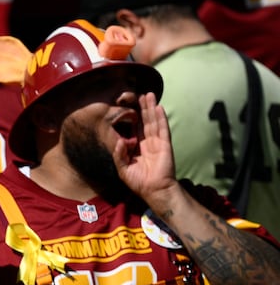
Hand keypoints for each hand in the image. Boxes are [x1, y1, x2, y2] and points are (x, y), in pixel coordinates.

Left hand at [114, 92, 178, 208]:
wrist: (154, 190)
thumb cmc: (139, 182)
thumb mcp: (123, 169)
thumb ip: (119, 155)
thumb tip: (120, 141)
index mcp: (137, 147)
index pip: (135, 129)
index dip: (133, 117)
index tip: (129, 105)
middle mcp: (148, 143)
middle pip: (145, 121)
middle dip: (143, 108)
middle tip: (140, 94)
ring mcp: (157, 142)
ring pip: (154, 121)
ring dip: (151, 108)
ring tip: (149, 95)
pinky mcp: (165, 144)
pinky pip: (162, 129)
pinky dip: (161, 118)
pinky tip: (159, 108)